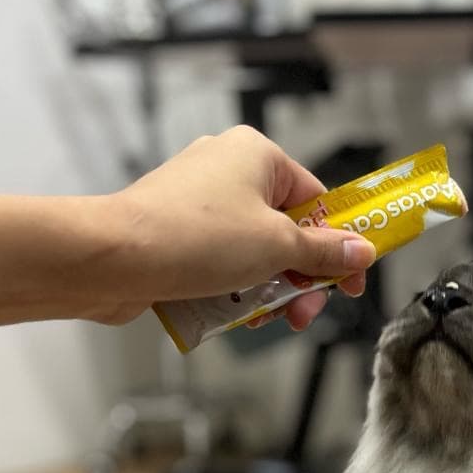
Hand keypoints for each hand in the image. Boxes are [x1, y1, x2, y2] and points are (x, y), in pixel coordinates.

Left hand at [105, 126, 374, 330]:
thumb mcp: (277, 248)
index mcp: (257, 154)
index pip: (317, 200)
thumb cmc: (194, 238)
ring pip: (254, 252)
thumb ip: (323, 252)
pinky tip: (230, 312)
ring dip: (265, 290)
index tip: (349, 282)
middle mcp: (227, 168)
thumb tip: (361, 250)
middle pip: (287, 230)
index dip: (338, 245)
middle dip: (298, 278)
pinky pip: (220, 261)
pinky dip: (232, 289)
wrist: (111, 258)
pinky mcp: (175, 230)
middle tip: (302, 313)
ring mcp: (197, 200)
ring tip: (260, 317)